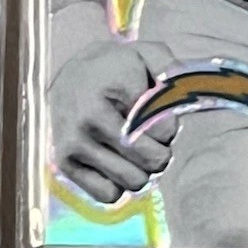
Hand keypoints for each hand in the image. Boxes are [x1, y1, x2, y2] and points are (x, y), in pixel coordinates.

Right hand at [50, 32, 178, 204]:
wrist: (68, 75)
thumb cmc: (117, 67)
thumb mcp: (147, 53)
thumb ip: (171, 68)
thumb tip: (182, 97)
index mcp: (116, 92)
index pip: (165, 130)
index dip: (170, 127)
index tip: (160, 115)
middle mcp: (91, 121)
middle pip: (152, 160)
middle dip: (160, 151)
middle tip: (151, 137)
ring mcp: (75, 145)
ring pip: (133, 180)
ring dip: (142, 169)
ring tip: (135, 149)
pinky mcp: (65, 164)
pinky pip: (108, 195)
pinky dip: (119, 184)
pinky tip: (116, 162)